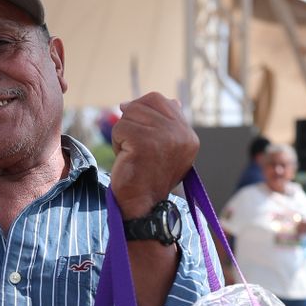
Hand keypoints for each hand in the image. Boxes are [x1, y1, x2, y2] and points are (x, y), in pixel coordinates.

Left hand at [109, 93, 198, 216]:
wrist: (142, 206)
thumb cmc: (149, 178)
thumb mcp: (166, 149)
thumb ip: (167, 125)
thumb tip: (170, 100)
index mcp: (189, 136)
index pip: (160, 99)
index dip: (141, 110)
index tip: (136, 132)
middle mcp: (181, 135)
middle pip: (142, 104)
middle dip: (131, 123)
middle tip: (133, 147)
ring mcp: (165, 138)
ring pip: (129, 115)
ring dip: (123, 134)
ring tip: (131, 155)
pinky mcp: (145, 143)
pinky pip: (120, 127)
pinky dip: (117, 143)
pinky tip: (126, 159)